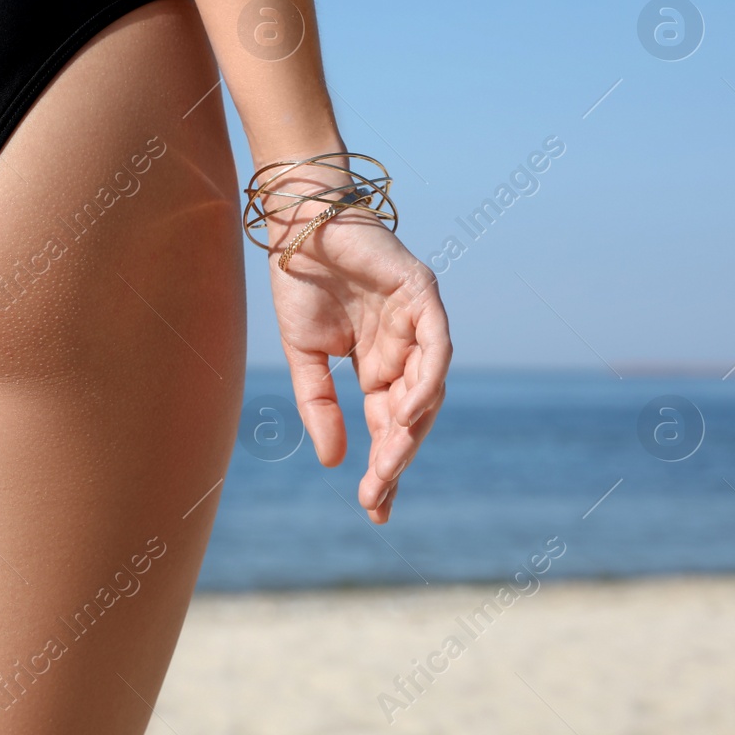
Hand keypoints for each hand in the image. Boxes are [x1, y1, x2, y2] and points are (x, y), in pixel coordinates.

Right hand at [269, 210, 451, 523]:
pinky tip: (406, 410)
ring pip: (428, 388)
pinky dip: (426, 379)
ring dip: (411, 428)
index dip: (384, 468)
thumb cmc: (301, 282)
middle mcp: (405, 351)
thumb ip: (320, 405)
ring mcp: (418, 324)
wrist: (298, 225)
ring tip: (390, 464)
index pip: (388, 427)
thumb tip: (333, 461)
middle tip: (378, 494)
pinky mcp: (423, 295)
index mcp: (378, 367)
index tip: (373, 509)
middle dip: (397, 458)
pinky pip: (435, 346)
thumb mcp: (305, 356)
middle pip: (412, 417)